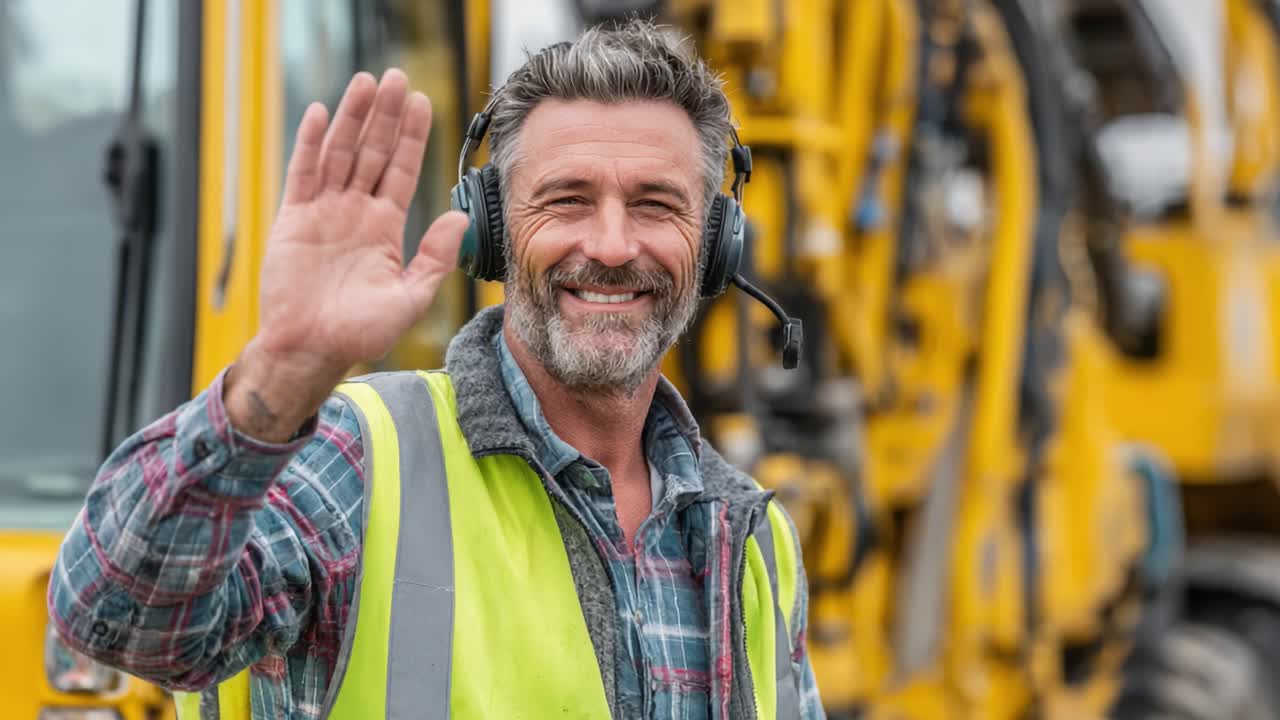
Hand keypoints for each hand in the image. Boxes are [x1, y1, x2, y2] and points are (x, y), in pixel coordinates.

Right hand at [226, 69, 467, 440]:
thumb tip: (459, 218)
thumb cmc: (361, 332)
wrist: (312, 349)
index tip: (424, 103)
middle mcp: (356, 212)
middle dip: (386, 115)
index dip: (413, 138)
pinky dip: (309, 143)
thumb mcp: (411, 296)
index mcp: (385, 227)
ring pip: (340, 152)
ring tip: (366, 82)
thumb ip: (434, 257)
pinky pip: (303, 173)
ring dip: (353, 117)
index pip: (402, 171)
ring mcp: (324, 212)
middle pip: (373, 151)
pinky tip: (318, 112)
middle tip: (397, 77)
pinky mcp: (293, 218)